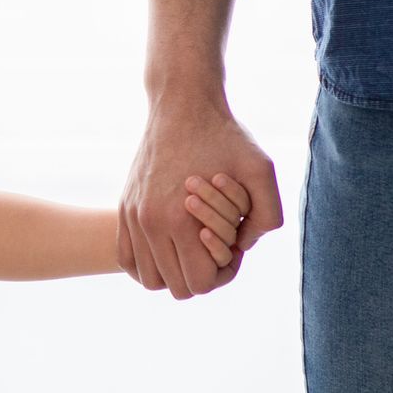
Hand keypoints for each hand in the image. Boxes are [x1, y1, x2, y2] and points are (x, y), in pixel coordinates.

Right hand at [118, 101, 282, 298]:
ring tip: (195, 247)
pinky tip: (170, 247)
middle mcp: (150, 223)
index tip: (234, 247)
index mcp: (180, 220)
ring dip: (174, 272)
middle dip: (201, 275)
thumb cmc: (225, 137)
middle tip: (217, 247)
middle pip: (175, 287)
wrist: (180, 106)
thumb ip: (268, 216)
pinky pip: (126, 258)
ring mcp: (133, 216)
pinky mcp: (124, 208)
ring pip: (149, 278)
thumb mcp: (262, 170)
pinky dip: (148, 264)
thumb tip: (243, 246)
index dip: (224, 274)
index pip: (199, 283)